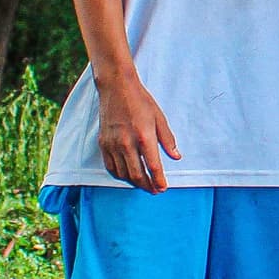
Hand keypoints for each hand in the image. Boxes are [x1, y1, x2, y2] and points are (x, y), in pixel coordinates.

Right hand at [96, 76, 180, 192]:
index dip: (158, 180)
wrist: (117, 88)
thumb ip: (167, 139)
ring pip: (122, 173)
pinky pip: (110, 166)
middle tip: (155, 190)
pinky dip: (119, 174)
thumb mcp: (160, 118)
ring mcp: (112, 145)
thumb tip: (176, 156)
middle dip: (147, 186)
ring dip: (134, 182)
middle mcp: (126, 144)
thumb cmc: (141, 101)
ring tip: (144, 183)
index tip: (163, 188)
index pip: (153, 166)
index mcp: (144, 137)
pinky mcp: (103, 144)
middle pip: (136, 175)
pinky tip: (127, 175)